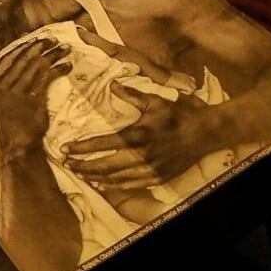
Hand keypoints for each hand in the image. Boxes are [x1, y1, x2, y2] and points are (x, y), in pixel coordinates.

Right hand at [0, 39, 70, 158]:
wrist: (17, 142)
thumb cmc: (12, 119)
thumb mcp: (1, 98)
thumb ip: (7, 80)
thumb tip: (23, 58)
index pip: (8, 58)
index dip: (23, 47)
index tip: (36, 39)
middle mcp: (2, 86)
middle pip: (24, 60)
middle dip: (41, 47)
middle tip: (55, 40)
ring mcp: (16, 93)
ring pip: (37, 67)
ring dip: (54, 56)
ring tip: (66, 49)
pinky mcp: (32, 100)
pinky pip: (47, 79)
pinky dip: (59, 70)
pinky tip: (67, 66)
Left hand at [62, 83, 212, 189]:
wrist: (205, 133)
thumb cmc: (178, 114)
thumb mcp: (154, 101)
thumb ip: (131, 95)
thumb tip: (112, 85)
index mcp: (136, 135)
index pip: (101, 144)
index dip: (80, 148)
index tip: (64, 149)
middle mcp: (140, 155)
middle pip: (103, 166)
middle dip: (82, 166)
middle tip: (68, 165)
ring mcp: (148, 170)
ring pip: (115, 178)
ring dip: (95, 177)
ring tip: (81, 174)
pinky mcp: (156, 178)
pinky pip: (130, 185)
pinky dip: (114, 186)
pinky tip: (103, 184)